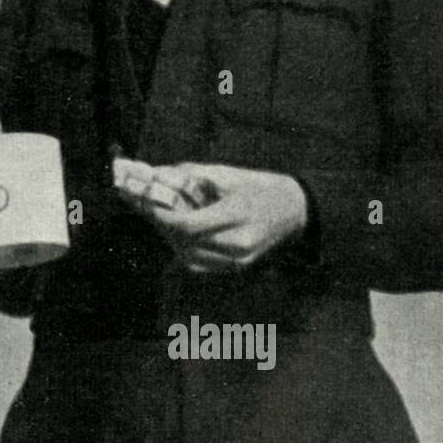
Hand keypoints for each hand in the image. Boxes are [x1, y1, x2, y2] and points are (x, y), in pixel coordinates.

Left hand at [126, 163, 307, 273]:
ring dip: (170, 237)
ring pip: (189, 255)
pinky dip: (184, 248)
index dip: (162, 215)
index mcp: (238, 216)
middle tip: (145, 206)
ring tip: (162, 217)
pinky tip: (180, 232)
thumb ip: (189, 176)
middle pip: (185, 242)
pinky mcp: (237, 268)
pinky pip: (200, 263)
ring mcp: (238, 261)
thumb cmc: (260, 186)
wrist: (296, 210)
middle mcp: (238, 244)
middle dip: (161, 224)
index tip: (145, 200)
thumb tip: (155, 175)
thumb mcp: (227, 174)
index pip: (188, 225)